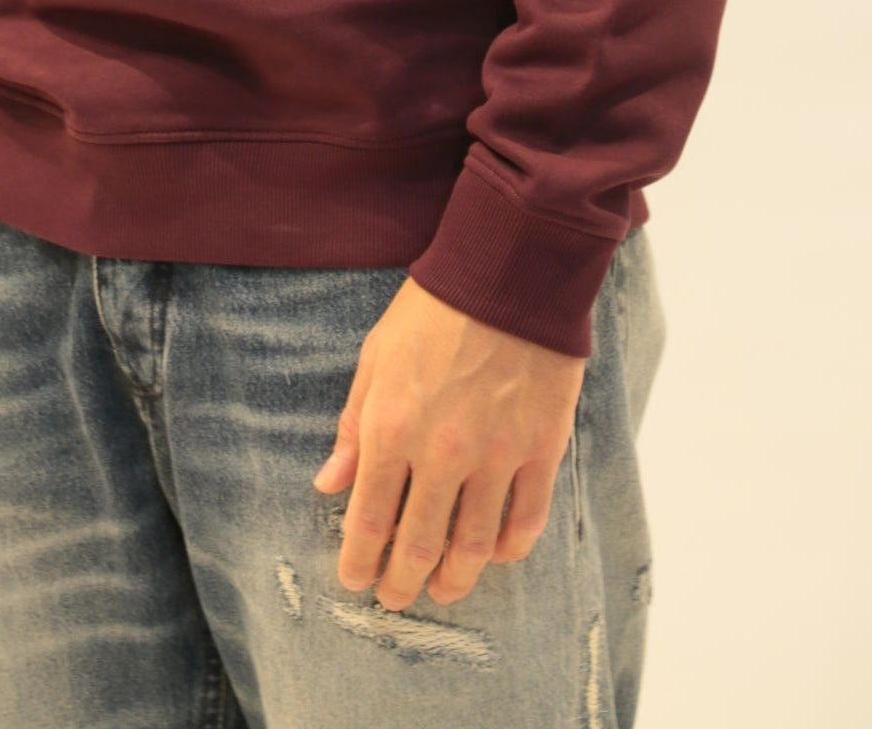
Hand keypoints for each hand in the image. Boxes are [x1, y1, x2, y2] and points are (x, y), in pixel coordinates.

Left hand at [312, 276, 585, 609]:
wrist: (508, 272)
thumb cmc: (433, 310)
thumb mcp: (376, 359)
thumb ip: (353, 427)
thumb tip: (329, 484)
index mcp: (393, 428)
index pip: (369, 520)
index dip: (358, 562)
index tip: (353, 581)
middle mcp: (443, 453)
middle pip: (420, 545)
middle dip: (402, 583)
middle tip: (394, 598)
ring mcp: (497, 455)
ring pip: (475, 547)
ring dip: (454, 579)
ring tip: (442, 589)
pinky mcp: (541, 449)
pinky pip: (527, 520)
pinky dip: (510, 550)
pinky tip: (497, 556)